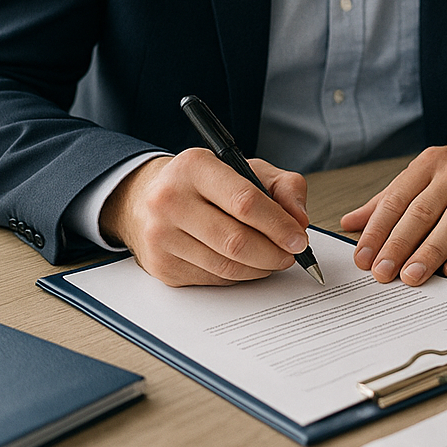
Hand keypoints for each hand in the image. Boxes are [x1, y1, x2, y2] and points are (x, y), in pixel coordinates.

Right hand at [99, 149, 311, 286]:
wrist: (146, 199)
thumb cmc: (204, 184)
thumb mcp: (246, 169)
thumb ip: (283, 187)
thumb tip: (299, 220)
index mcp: (194, 167)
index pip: (245, 202)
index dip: (278, 225)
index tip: (299, 239)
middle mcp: (170, 200)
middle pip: (235, 240)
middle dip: (273, 253)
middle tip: (291, 255)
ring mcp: (161, 236)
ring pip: (226, 266)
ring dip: (260, 268)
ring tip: (273, 259)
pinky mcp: (162, 266)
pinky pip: (213, 279)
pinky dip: (238, 276)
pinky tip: (246, 264)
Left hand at [340, 137, 446, 285]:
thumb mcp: (424, 175)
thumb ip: (388, 200)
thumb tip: (350, 223)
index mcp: (429, 163)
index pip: (397, 199)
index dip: (378, 230)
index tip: (363, 257)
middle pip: (423, 211)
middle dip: (399, 244)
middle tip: (382, 272)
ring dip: (431, 251)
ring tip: (412, 275)